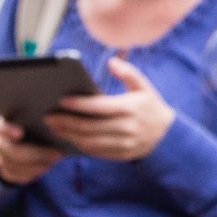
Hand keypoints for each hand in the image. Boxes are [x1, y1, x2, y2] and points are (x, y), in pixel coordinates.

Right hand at [0, 116, 63, 184]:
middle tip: (57, 153)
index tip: (20, 133)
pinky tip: (47, 165)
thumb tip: (57, 109)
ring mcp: (2, 158)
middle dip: (34, 153)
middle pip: (9, 150)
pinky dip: (34, 171)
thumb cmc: (34, 124)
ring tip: (56, 158)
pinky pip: (19, 175)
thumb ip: (40, 114)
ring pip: (14, 164)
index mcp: (2, 125)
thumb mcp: (36, 117)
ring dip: (36, 163)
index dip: (6, 130)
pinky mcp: (9, 172)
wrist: (27, 144)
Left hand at [45, 58, 175, 161]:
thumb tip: (112, 62)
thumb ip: (129, 73)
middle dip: (66, 122)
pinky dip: (79, 145)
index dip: (79, 105)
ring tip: (54, 127)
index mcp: (130, 108)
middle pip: (90, 127)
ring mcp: (124, 143)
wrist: (168, 136)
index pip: (100, 107)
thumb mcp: (145, 87)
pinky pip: (95, 151)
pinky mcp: (120, 155)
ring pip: (89, 141)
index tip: (61, 101)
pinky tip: (69, 137)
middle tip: (49, 117)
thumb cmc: (151, 107)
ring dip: (69, 135)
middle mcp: (127, 127)